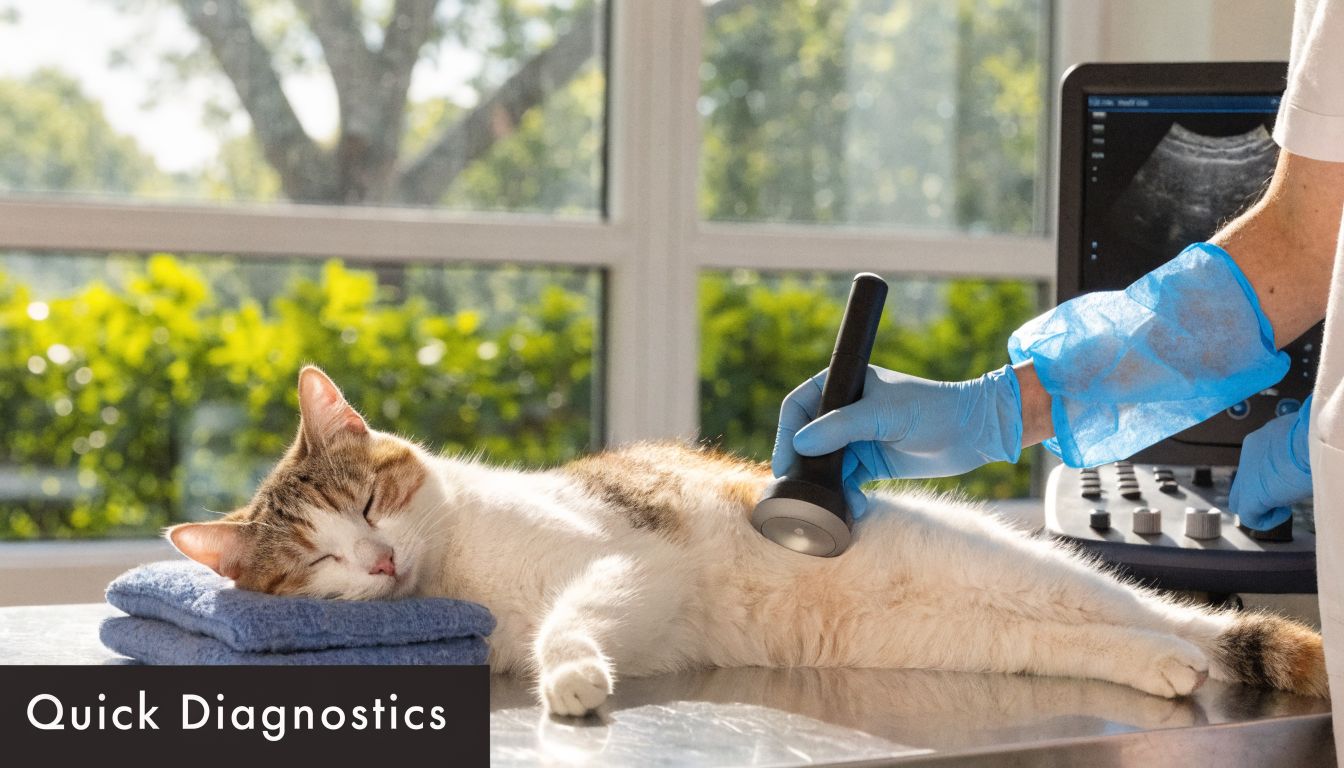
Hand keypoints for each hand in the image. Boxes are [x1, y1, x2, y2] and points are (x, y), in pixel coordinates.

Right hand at [771, 365, 1022, 517]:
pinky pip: (847, 482)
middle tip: (795, 490)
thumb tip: (800, 446)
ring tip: (831, 504)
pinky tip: (855, 508)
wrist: (973, 432)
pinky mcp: (872, 464)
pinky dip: (847, 496)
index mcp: (844, 386)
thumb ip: (840, 428)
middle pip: (807, 439)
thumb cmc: (931, 409)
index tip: (784, 461)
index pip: (799, 406)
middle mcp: (845, 412)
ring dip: (827, 485)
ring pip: (826, 465)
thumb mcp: (883, 415)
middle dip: (802, 466)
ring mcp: (858, 439)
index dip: (786, 433)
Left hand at [1229, 397, 1312, 529]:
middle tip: (1287, 495)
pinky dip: (1266, 520)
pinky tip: (1286, 512)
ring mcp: (1246, 475)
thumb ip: (1294, 450)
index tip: (1292, 479)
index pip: (1257, 465)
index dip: (1273, 477)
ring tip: (1287, 503)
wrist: (1312, 438)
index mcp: (1260, 440)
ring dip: (1263, 507)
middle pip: (1243, 482)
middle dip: (1262, 493)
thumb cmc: (1315, 436)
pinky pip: (1249, 517)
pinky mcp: (1251, 495)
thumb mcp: (1302, 439)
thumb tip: (1302, 461)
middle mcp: (1248, 456)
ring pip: (1240, 500)